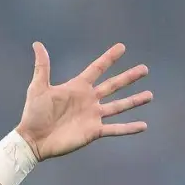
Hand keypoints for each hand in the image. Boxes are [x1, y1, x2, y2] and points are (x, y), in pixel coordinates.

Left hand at [14, 42, 151, 160]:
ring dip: (134, 101)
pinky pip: (115, 129)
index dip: (109, 58)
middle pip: (113, 85)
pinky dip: (129, 128)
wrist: (33, 139)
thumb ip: (42, 66)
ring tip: (150, 95)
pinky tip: (144, 125)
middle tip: (145, 69)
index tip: (122, 47)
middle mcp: (89, 100)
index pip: (97, 69)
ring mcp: (93, 116)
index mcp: (77, 87)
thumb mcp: (38, 87)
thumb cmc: (34, 113)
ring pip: (119, 106)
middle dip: (129, 77)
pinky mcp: (93, 131)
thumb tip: (37, 44)